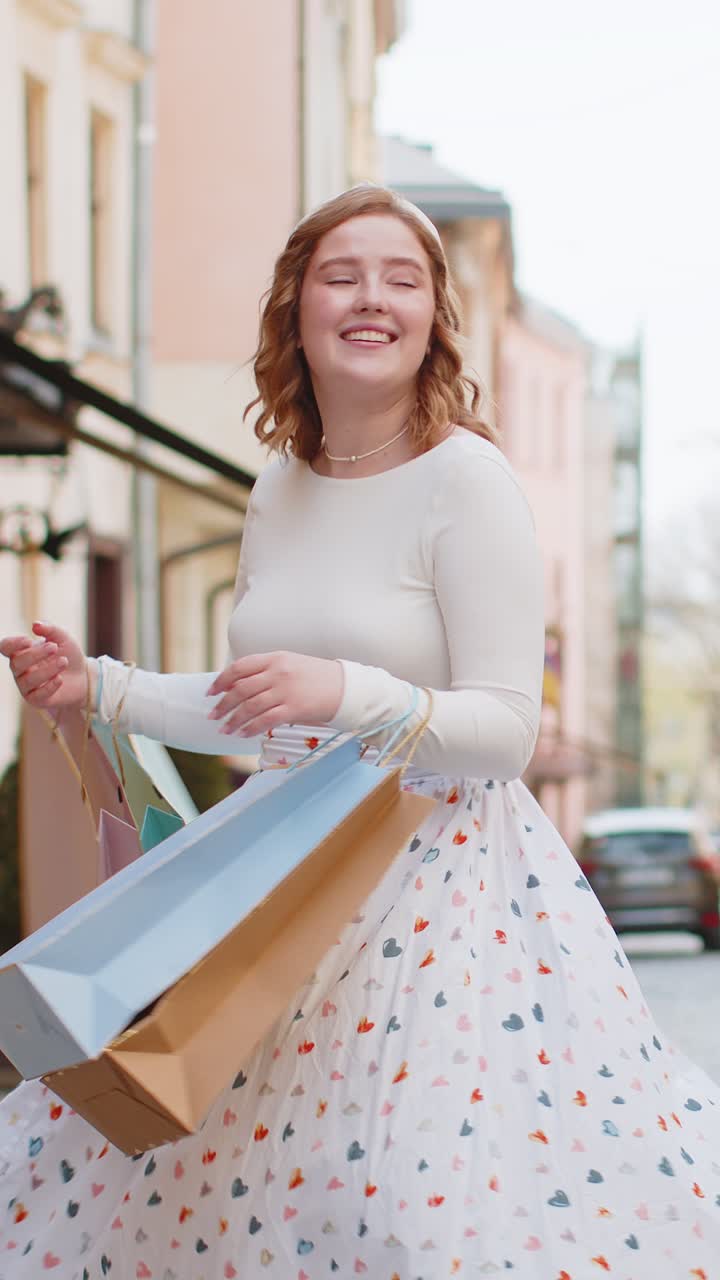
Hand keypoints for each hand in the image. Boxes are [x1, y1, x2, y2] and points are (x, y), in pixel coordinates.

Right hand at [0, 622, 88, 710]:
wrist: (83, 676)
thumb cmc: (68, 654)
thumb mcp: (63, 638)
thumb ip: (50, 629)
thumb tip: (35, 625)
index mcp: (21, 652)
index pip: (6, 647)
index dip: (12, 644)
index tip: (28, 640)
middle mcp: (20, 670)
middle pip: (16, 663)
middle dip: (35, 654)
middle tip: (54, 647)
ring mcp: (26, 686)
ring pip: (28, 680)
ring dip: (47, 669)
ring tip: (63, 661)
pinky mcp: (36, 700)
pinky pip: (37, 695)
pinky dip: (49, 686)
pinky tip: (60, 678)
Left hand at [206, 651, 343, 736]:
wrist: (346, 688)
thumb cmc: (318, 677)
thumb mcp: (291, 664)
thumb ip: (267, 671)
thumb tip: (241, 686)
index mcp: (275, 658)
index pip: (239, 667)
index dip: (221, 680)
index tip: (211, 692)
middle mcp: (278, 672)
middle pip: (240, 689)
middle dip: (223, 704)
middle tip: (213, 716)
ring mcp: (285, 690)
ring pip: (249, 706)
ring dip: (233, 720)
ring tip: (225, 729)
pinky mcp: (293, 708)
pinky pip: (265, 720)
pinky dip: (250, 728)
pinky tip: (243, 734)